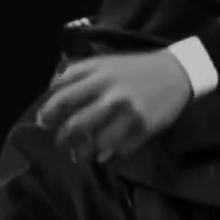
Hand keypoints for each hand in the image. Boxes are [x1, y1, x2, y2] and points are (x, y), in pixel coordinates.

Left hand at [36, 51, 193, 163]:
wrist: (175, 72)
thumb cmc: (134, 68)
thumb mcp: (104, 61)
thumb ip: (76, 72)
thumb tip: (51, 89)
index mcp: (99, 75)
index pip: (64, 97)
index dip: (49, 113)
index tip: (44, 123)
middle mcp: (111, 94)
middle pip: (77, 124)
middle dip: (64, 138)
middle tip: (61, 143)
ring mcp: (128, 113)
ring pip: (97, 142)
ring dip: (84, 153)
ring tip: (80, 155)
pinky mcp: (143, 127)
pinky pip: (120, 150)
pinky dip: (108, 158)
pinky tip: (103, 157)